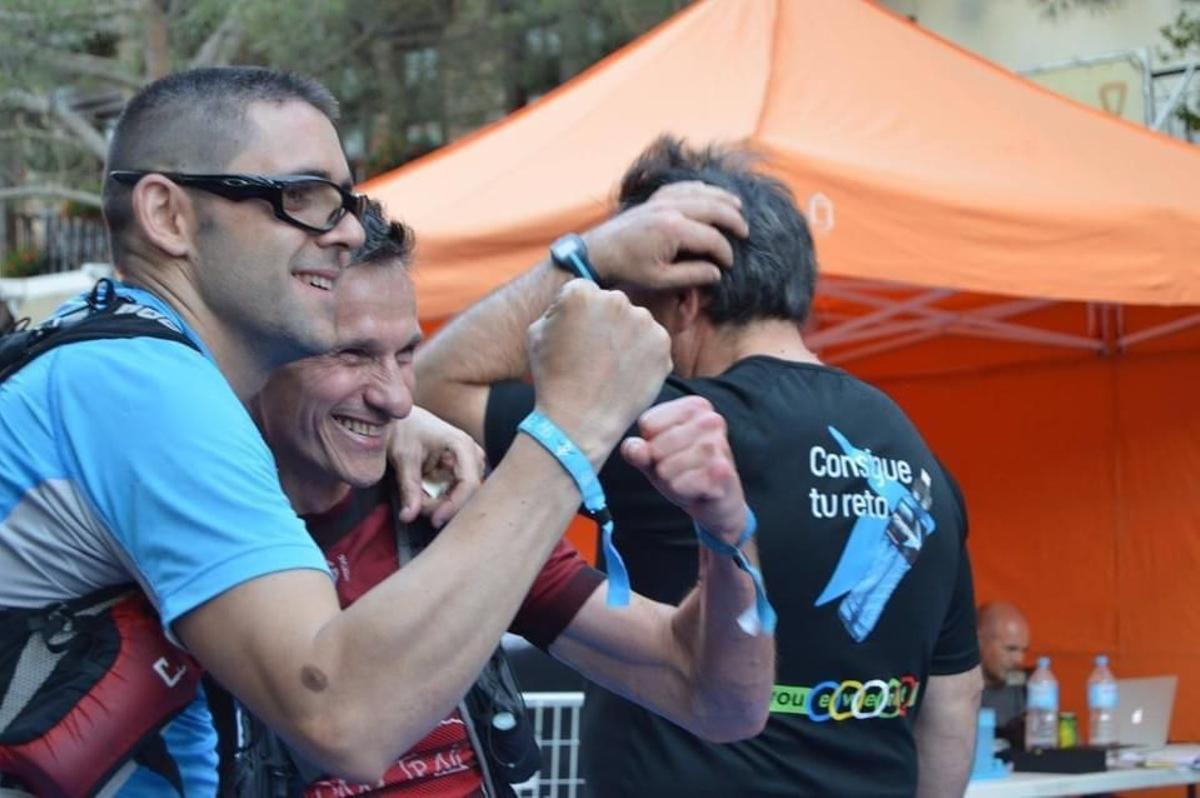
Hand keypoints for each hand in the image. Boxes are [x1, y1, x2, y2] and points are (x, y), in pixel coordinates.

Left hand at [388, 406, 485, 527]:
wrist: (400, 420)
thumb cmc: (403, 430)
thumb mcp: (403, 458)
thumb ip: (408, 488)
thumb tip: (409, 516)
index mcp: (462, 445)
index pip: (469, 484)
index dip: (453, 506)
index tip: (435, 520)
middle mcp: (472, 454)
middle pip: (467, 494)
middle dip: (442, 506)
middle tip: (417, 506)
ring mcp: (470, 464)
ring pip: (462, 497)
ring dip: (439, 503)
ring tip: (417, 495)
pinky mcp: (463, 472)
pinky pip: (456, 494)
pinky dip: (439, 499)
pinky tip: (424, 492)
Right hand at [527, 280, 670, 464]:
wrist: (579, 421)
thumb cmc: (553, 379)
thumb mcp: (536, 333)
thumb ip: (557, 308)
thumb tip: (573, 302)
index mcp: (581, 292)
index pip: (584, 292)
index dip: (578, 316)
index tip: (576, 337)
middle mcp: (616, 299)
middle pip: (612, 303)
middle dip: (605, 323)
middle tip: (594, 354)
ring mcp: (643, 321)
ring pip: (635, 322)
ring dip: (626, 337)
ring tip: (610, 368)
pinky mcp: (662, 344)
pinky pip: (652, 342)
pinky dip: (643, 356)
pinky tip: (625, 374)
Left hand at [583, 181, 747, 289]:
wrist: (600, 250)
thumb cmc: (628, 268)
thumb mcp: (660, 279)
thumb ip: (691, 275)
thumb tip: (717, 273)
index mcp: (673, 230)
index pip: (712, 239)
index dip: (725, 252)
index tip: (728, 264)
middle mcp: (671, 209)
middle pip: (713, 208)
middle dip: (733, 220)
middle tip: (745, 232)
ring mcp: (663, 200)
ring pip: (702, 193)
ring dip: (722, 199)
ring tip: (738, 207)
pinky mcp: (656, 198)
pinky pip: (685, 187)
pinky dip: (702, 189)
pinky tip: (711, 194)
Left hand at [621, 395, 747, 543]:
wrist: (719, 501)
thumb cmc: (683, 471)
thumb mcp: (654, 457)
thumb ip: (637, 451)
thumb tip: (633, 448)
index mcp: (694, 406)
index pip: (648, 424)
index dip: (650, 445)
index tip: (668, 451)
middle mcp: (711, 420)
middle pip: (656, 447)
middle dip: (659, 465)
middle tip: (678, 470)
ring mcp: (719, 445)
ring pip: (666, 468)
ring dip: (669, 481)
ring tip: (686, 479)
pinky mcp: (722, 472)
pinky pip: (680, 485)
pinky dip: (681, 492)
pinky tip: (696, 490)